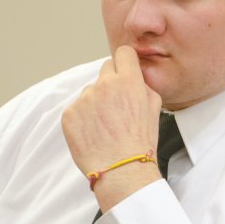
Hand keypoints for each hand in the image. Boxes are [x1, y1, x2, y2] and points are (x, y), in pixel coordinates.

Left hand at [62, 46, 162, 210]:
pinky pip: (77, 109)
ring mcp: (84, 99)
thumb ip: (144, 87)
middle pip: (105, 69)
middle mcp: (105, 85)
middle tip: (116, 105)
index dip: (125, 62)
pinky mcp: (69, 114)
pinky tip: (94, 134)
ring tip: (106, 127)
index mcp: (129, 81)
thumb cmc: (141, 142)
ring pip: (91, 91)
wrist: (122, 170)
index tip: (125, 71)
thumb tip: (135, 77)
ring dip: (96, 103)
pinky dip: (83, 119)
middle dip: (111, 82)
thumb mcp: (155, 109)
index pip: (123, 53)